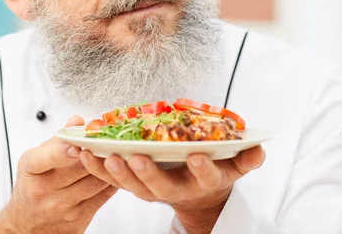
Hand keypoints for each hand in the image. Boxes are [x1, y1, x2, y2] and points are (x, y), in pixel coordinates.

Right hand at [0, 116, 117, 233]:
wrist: (28, 225)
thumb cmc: (34, 185)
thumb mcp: (37, 160)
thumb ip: (58, 140)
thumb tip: (77, 122)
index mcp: (32, 169)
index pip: (44, 158)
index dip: (62, 151)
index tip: (76, 145)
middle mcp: (44, 190)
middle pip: (78, 167)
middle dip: (97, 151)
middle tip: (111, 138)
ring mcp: (62, 205)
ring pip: (95, 181)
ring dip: (110, 165)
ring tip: (119, 152)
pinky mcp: (79, 217)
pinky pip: (103, 195)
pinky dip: (113, 181)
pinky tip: (117, 171)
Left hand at [80, 146, 264, 233]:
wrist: (196, 192)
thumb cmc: (213, 170)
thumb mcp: (234, 166)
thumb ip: (246, 158)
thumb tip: (258, 148)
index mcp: (201, 181)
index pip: (204, 177)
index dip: (202, 168)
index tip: (197, 154)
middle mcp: (174, 189)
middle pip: (160, 186)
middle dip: (148, 173)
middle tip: (136, 156)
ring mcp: (150, 188)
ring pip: (132, 184)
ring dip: (117, 171)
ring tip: (105, 155)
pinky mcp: (132, 183)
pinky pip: (112, 178)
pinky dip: (97, 167)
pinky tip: (84, 152)